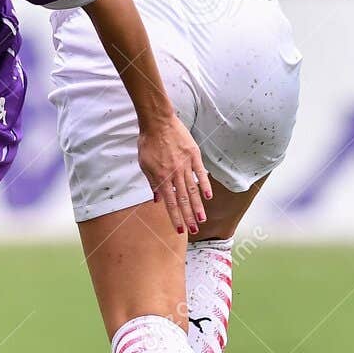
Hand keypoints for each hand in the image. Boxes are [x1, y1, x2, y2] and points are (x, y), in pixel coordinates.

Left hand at [138, 116, 212, 234]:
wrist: (158, 122)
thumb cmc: (148, 142)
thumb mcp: (144, 164)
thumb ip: (152, 183)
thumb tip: (157, 200)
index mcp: (161, 177)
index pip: (170, 202)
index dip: (175, 217)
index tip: (180, 229)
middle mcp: (174, 173)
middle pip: (183, 200)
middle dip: (188, 217)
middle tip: (194, 230)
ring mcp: (185, 164)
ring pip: (193, 189)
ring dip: (197, 206)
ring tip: (202, 219)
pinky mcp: (193, 155)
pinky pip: (200, 172)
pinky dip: (205, 185)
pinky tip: (208, 197)